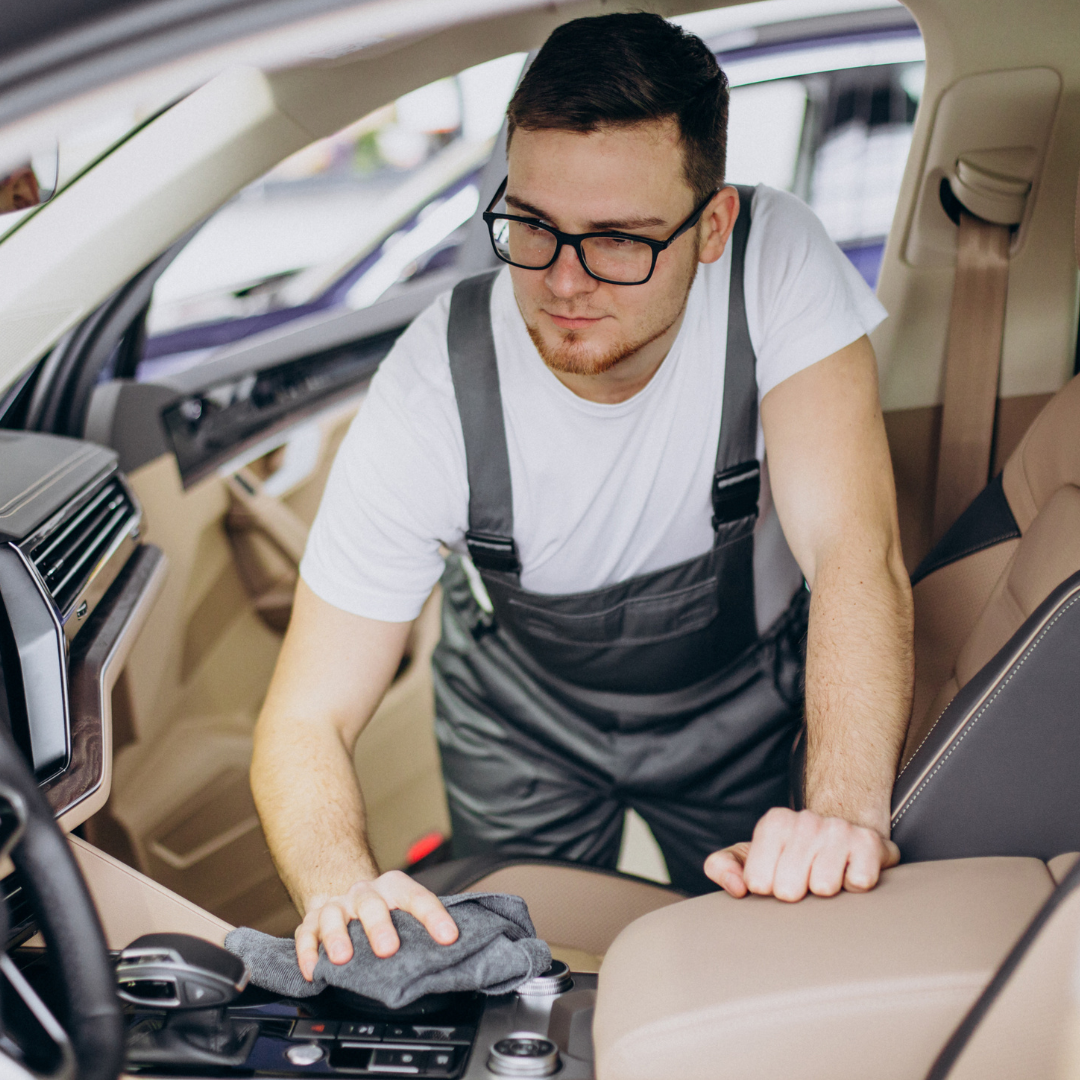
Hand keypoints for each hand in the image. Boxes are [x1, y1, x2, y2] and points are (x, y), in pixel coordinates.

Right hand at [294, 870, 458, 979]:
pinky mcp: (312, 922)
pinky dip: (308, 953)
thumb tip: (453, 952)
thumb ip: (421, 925)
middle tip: (388, 949)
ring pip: (334, 916)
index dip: (434, 917)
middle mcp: (364, 894)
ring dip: (337, 936)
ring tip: (343, 958)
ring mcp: (337, 906)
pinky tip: (314, 970)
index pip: (417, 898)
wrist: (344, 886)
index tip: (449, 936)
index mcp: (394, 887)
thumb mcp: (404, 906)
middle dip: (379, 926)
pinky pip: (306, 935)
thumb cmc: (383, 905)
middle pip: (371, 904)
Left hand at [703, 807, 899, 901]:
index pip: (758, 882)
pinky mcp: (870, 844)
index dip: (768, 890)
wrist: (842, 835)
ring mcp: (839, 829)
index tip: (777, 879)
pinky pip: (857, 883)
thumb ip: (722, 866)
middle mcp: (806, 820)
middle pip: (789, 889)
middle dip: (796, 894)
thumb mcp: (750, 856)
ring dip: (825, 892)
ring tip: (826, 876)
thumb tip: (736, 888)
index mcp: (774, 822)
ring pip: (823, 887)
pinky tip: (849, 875)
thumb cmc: (790, 854)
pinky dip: (853, 888)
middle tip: (804, 880)